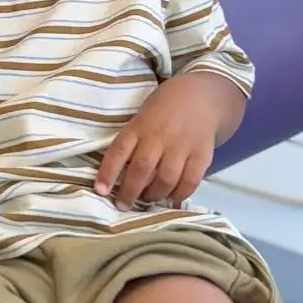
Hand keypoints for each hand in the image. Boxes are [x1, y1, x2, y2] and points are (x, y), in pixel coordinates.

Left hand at [95, 74, 224, 208]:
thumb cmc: (163, 111)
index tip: (101, 191)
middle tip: (123, 205)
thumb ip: (132, 142)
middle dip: (130, 192)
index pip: (119, 151)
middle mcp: (159, 136)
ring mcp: (182, 146)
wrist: (201, 97)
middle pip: (141, 168)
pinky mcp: (202, 155)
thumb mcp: (141, 119)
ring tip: (148, 199)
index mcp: (139, 126)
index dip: (108, 172)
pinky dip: (179, 194)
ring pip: (165, 179)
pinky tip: (171, 197)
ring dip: (154, 195)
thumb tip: (118, 175)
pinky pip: (190, 181)